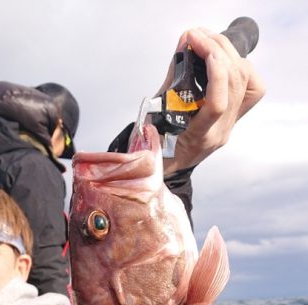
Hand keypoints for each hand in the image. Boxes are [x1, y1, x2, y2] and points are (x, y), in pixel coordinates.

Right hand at [159, 27, 264, 174]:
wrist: (169, 164)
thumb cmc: (158, 143)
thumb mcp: (156, 113)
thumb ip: (173, 78)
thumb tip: (186, 42)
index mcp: (198, 136)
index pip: (218, 104)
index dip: (215, 72)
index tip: (199, 48)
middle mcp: (220, 131)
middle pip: (234, 84)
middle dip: (217, 50)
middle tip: (197, 36)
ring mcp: (231, 125)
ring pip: (245, 81)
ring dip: (227, 53)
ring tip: (207, 41)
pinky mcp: (235, 116)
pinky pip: (251, 88)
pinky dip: (241, 66)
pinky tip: (224, 60)